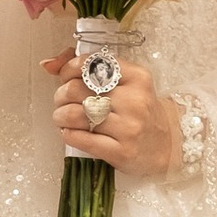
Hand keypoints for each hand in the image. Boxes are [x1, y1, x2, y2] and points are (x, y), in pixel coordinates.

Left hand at [44, 50, 180, 181]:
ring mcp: (129, 128)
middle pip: (77, 90)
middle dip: (60, 95)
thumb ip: (88, 68)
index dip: (68, 69)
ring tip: (62, 118)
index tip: (66, 78)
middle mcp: (135, 100)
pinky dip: (69, 134)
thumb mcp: (125, 83)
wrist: (168, 143)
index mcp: (137, 77)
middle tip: (61, 102)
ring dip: (60, 116)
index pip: (90, 64)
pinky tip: (70, 132)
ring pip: (76, 115)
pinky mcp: (122, 152)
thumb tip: (48, 64)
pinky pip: (83, 140)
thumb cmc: (139, 111)